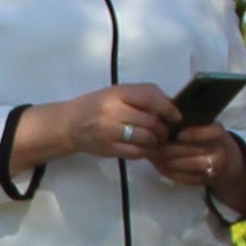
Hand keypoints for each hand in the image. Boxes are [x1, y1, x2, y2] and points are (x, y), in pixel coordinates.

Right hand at [10, 84, 182, 173]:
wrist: (69, 125)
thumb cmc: (96, 106)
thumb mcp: (117, 93)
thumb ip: (142, 96)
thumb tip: (170, 105)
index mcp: (117, 93)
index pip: (150, 98)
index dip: (168, 108)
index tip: (176, 116)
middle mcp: (113, 111)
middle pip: (151, 121)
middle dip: (163, 128)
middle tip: (165, 131)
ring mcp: (110, 132)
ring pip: (146, 138)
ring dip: (156, 141)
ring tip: (155, 140)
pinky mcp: (109, 149)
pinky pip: (136, 152)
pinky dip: (145, 151)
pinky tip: (144, 148)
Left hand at [151, 120, 245, 196]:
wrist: (227, 160)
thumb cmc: (206, 138)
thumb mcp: (202, 125)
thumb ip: (185, 120)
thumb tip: (161, 112)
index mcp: (217, 132)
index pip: (209, 131)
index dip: (194, 133)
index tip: (179, 134)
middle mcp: (219, 149)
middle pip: (193, 150)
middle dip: (169, 149)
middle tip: (152, 146)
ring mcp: (214, 167)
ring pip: (188, 165)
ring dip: (168, 161)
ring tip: (153, 157)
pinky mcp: (206, 180)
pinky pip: (187, 178)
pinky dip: (171, 173)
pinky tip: (160, 167)